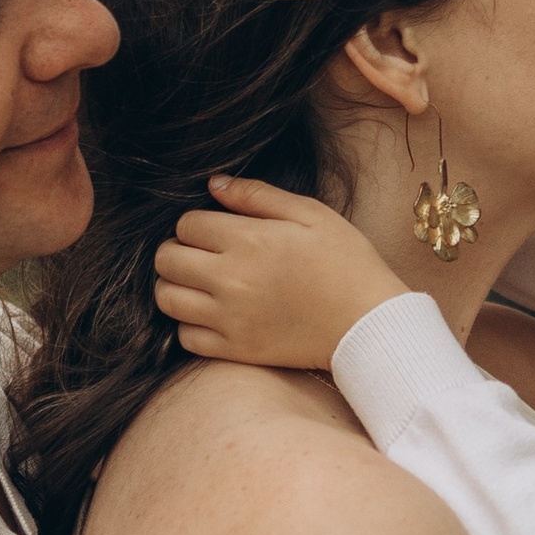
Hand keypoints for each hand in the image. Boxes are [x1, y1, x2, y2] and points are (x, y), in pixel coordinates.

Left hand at [153, 173, 409, 373]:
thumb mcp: (310, 213)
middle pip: (166, 260)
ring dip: (176, 286)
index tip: (216, 229)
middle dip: (177, 250)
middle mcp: (231, 280)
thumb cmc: (345, 261)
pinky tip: (211, 313)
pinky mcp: (236, 350)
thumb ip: (257, 195)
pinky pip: (185, 337)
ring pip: (167, 299)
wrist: (368, 323)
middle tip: (201, 253)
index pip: (186, 225)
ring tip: (200, 282)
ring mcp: (230, 319)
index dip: (196, 222)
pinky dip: (189, 324)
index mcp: (248, 241)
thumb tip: (213, 184)